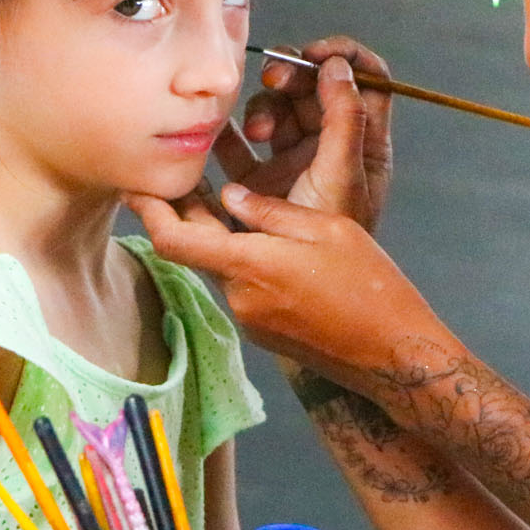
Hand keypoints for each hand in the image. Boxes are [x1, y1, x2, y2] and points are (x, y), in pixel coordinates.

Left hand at [125, 184, 447, 398]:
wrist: (394, 355)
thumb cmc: (371, 285)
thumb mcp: (327, 229)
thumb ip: (270, 212)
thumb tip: (227, 195)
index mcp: (250, 265)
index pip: (174, 240)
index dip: (149, 210)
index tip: (135, 184)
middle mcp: (239, 297)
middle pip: (196, 251)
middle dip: (188, 215)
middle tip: (186, 175)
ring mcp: (250, 319)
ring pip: (221, 267)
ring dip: (220, 238)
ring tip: (232, 199)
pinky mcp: (264, 332)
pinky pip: (242, 287)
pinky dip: (244, 261)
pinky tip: (268, 241)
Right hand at [214, 36, 392, 230]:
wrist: (297, 284)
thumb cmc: (332, 231)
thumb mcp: (341, 173)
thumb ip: (341, 118)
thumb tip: (336, 66)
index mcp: (360, 140)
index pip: (363, 80)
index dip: (343, 56)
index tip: (315, 54)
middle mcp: (327, 144)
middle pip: (312, 88)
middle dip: (292, 76)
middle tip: (275, 75)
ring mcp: (290, 160)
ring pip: (275, 109)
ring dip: (262, 106)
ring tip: (255, 128)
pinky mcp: (256, 180)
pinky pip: (239, 145)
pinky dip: (227, 133)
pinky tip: (218, 131)